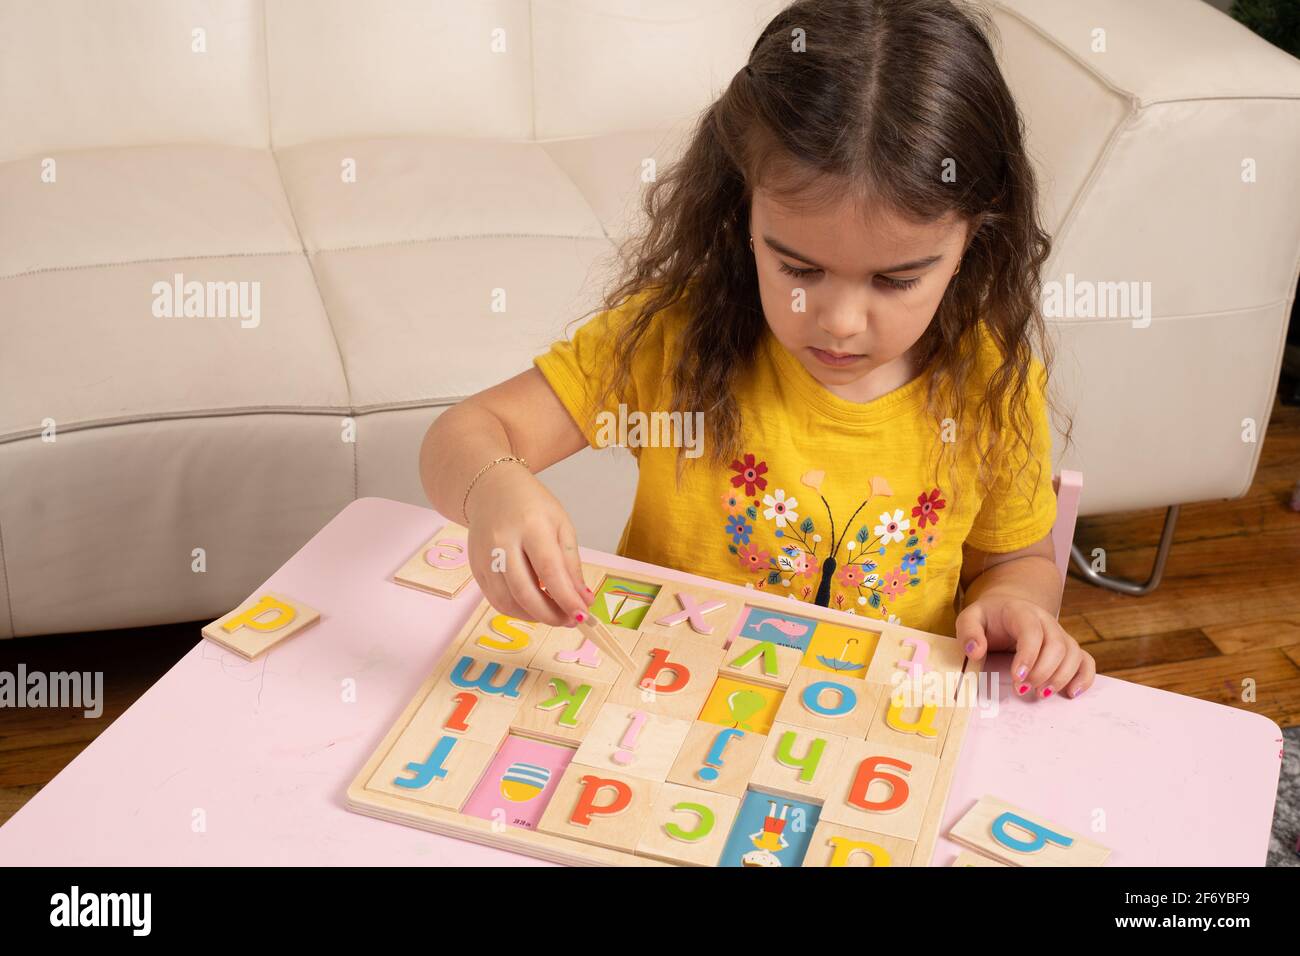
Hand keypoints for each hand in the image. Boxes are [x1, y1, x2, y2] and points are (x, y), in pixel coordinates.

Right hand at [462, 461, 592, 627]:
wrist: (491, 489)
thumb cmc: (532, 505)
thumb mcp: (561, 525)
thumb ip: (571, 564)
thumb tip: (583, 600)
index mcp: (530, 525)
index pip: (549, 570)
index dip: (566, 598)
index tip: (581, 615)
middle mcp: (502, 542)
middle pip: (524, 592)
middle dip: (550, 614)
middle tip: (569, 621)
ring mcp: (484, 557)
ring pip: (508, 602)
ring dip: (534, 617)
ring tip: (554, 614)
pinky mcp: (475, 568)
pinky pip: (496, 600)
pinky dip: (517, 610)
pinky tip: (533, 607)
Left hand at [955, 594, 1094, 699]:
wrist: (1007, 608)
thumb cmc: (988, 618)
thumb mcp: (970, 618)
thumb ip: (968, 632)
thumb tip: (975, 651)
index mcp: (1022, 612)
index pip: (1031, 631)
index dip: (1028, 656)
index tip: (1016, 678)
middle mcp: (1046, 622)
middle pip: (1057, 645)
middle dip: (1042, 672)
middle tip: (1023, 690)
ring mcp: (1060, 635)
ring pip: (1073, 654)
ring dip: (1061, 678)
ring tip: (1041, 694)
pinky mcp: (1068, 648)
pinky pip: (1086, 661)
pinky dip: (1084, 677)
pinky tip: (1071, 693)